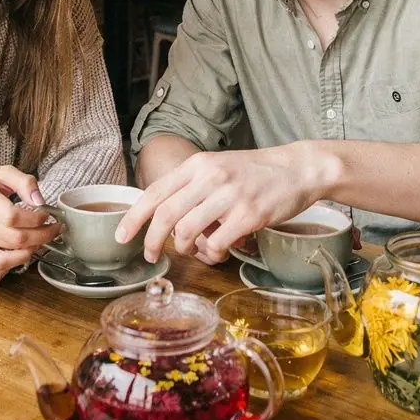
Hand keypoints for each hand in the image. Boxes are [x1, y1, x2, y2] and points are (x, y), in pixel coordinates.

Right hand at [0, 165, 62, 270]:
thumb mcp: (3, 172)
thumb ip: (24, 182)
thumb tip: (39, 201)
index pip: (11, 216)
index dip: (34, 219)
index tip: (46, 214)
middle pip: (14, 237)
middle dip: (42, 235)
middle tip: (54, 228)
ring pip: (9, 251)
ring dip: (34, 246)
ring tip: (44, 237)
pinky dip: (17, 260)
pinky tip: (28, 250)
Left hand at [117, 144, 339, 263]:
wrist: (298, 169)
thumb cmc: (255, 172)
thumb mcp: (218, 166)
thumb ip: (192, 185)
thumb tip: (161, 212)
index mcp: (198, 164)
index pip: (155, 192)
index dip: (134, 217)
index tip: (122, 236)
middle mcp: (211, 177)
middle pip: (166, 215)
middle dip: (151, 241)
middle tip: (149, 255)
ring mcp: (230, 196)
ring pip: (188, 231)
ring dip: (185, 249)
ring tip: (194, 250)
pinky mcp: (249, 215)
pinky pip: (218, 243)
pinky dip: (213, 254)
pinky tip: (219, 252)